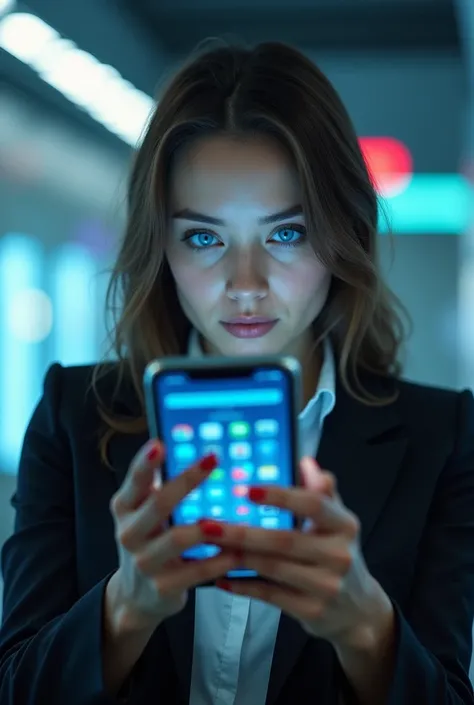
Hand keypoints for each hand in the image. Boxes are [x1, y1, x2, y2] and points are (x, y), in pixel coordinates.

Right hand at [108, 440, 240, 631]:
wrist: (135, 596)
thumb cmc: (148, 541)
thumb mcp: (142, 513)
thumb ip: (155, 487)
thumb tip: (182, 447)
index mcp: (125, 508)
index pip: (134, 481)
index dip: (145, 462)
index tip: (160, 444)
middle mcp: (129, 533)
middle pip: (159, 504)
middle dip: (187, 480)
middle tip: (212, 459)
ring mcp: (144, 562)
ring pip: (177, 539)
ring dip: (206, 528)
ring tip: (229, 519)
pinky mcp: (163, 587)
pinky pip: (196, 572)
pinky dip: (218, 561)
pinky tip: (236, 553)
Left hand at [198, 457, 390, 648]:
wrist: (358, 609)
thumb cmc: (336, 553)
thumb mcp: (336, 522)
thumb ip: (321, 493)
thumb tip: (306, 461)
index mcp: (344, 525)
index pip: (314, 505)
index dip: (281, 497)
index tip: (248, 490)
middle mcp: (339, 555)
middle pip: (284, 540)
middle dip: (242, 533)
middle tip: (206, 525)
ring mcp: (327, 586)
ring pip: (273, 568)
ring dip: (237, 557)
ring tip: (209, 548)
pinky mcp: (312, 611)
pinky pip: (270, 595)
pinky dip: (243, 587)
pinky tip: (220, 578)